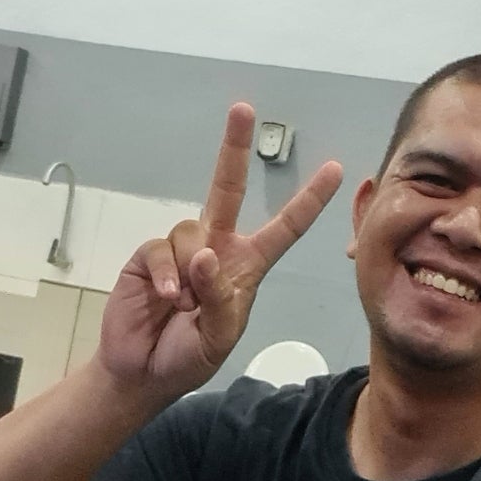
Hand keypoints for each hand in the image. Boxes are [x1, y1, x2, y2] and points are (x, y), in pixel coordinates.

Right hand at [100, 104, 343, 399]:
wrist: (144, 371)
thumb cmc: (191, 355)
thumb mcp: (221, 335)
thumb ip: (221, 298)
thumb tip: (206, 254)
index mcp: (248, 266)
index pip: (285, 228)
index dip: (309, 200)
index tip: (336, 170)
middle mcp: (217, 248)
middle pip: (226, 189)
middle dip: (233, 148)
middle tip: (243, 108)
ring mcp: (182, 249)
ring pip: (192, 231)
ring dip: (191, 272)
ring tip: (184, 305)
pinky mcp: (149, 255)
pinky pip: (161, 249)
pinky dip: (166, 275)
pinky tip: (165, 298)